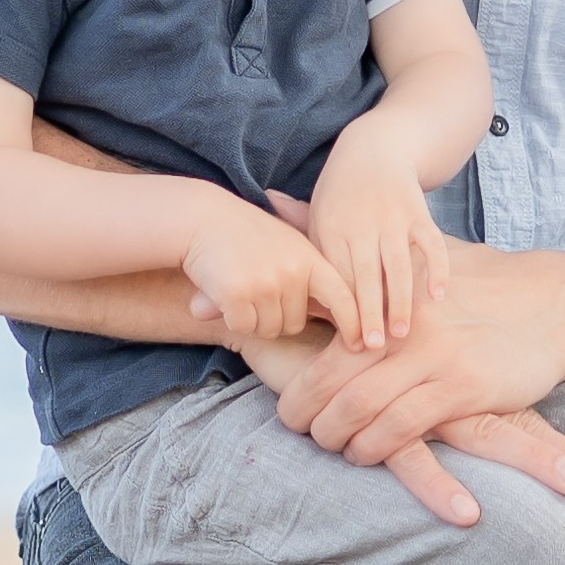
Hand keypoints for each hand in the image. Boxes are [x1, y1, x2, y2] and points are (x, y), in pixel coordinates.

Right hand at [181, 192, 362, 346]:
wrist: (203, 219)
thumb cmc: (247, 234)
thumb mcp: (288, 245)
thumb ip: (309, 276)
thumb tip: (339, 316)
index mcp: (310, 258)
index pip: (342, 298)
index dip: (353, 324)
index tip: (361, 346)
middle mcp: (292, 271)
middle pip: (295, 323)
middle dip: (277, 317)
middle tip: (258, 291)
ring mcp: (266, 283)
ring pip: (269, 329)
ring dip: (254, 319)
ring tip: (242, 289)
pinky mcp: (238, 294)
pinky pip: (244, 327)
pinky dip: (233, 319)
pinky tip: (225, 294)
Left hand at [272, 243, 564, 498]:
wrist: (556, 305)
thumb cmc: (487, 284)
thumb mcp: (423, 258)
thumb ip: (357, 252)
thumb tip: (280, 202)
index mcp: (393, 297)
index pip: (325, 341)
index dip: (297, 378)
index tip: (287, 400)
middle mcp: (406, 326)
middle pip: (331, 379)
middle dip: (305, 412)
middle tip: (297, 428)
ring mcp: (434, 358)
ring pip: (360, 407)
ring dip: (336, 436)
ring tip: (330, 443)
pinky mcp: (463, 387)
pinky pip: (402, 426)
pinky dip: (376, 445)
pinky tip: (368, 452)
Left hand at [305, 120, 448, 350]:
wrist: (375, 149)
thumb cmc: (340, 194)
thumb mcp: (315, 217)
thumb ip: (308, 260)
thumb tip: (288, 293)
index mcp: (331, 230)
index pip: (338, 278)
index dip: (343, 310)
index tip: (345, 343)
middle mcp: (362, 224)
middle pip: (366, 276)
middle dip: (369, 313)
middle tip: (371, 348)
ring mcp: (392, 218)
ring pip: (399, 265)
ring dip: (401, 301)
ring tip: (401, 334)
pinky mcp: (419, 212)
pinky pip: (432, 244)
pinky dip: (437, 269)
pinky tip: (438, 296)